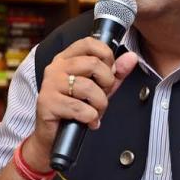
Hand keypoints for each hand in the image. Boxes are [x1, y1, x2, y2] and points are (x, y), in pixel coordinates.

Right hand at [24, 38, 137, 169]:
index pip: (89, 43)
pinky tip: (89, 121)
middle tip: (103, 95)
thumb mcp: (99, 88)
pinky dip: (90, 117)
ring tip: (96, 111)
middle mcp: (56, 67)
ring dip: (99, 103)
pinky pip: (79, 107)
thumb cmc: (76, 108)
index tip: (110, 71)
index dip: (106, 56)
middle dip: (107, 83)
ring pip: (87, 87)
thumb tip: (132, 57)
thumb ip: (116, 73)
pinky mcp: (47, 103)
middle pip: (93, 64)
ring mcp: (50, 84)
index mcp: (67, 58)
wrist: (54, 136)